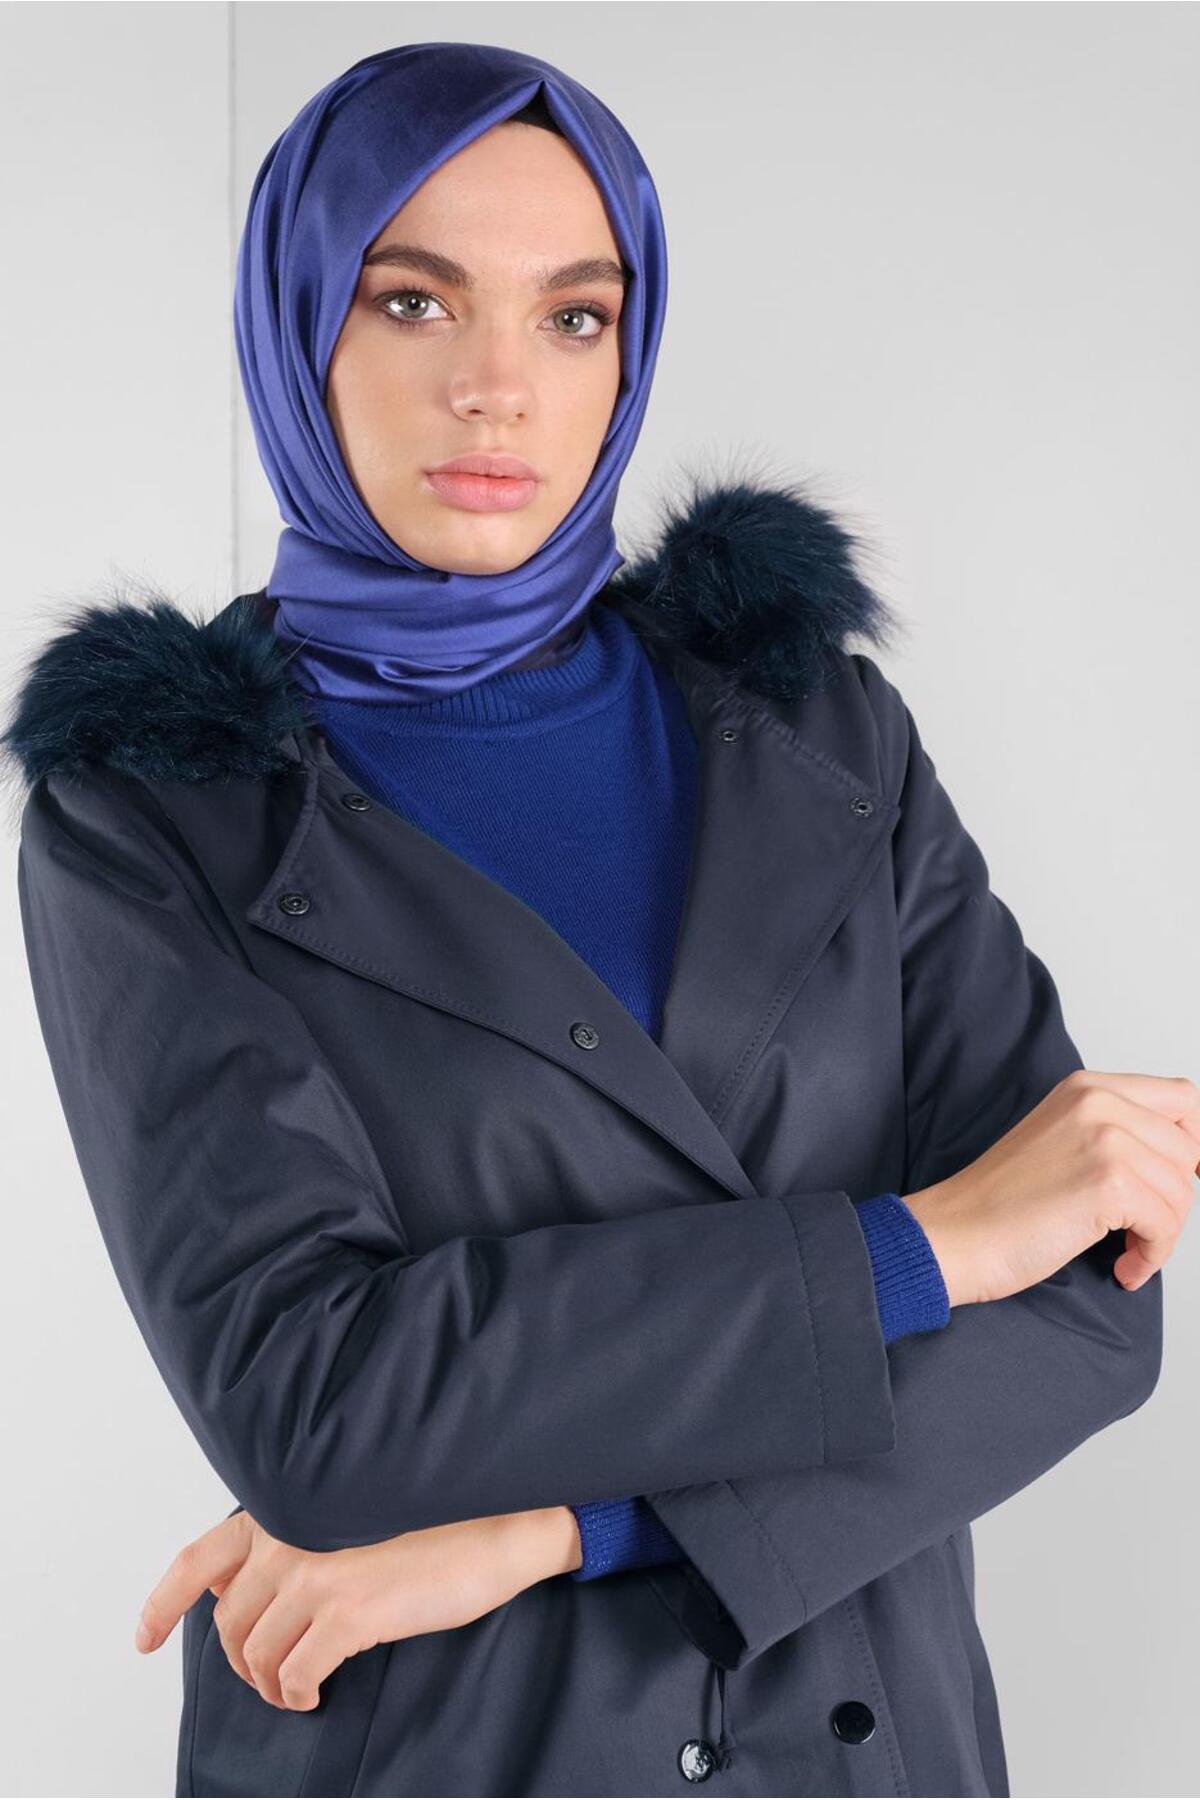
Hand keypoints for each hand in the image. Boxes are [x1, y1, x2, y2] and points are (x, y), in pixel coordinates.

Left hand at [135, 1503, 582, 1710]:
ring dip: (271, 1683)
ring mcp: (316, 1573)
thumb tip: (236, 1589)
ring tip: (297, 1688)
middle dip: (242, 1661)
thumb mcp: (348, 1519)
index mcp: (285, 1508)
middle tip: (269, 1678)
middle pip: (229, 1623)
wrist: (494, 1525)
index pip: (198, 1558)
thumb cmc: (431, 1521)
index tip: (145, 1638)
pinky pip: (296, 1673)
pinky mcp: (349, 1611)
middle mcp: (290, 1536)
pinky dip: (298, 1692)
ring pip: (258, 1654)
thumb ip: (293, 1541)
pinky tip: (316, 1693)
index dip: (162, 1603)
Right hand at [905, 1069, 1198, 1306]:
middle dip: (1172, 1200)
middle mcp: (1099, 1102)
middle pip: (1188, 1152)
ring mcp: (1105, 1139)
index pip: (1184, 1099)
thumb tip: (1186, 1159)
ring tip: (1125, 1250)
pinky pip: (1166, 1226)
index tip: (1174, 1181)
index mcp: (1088, 1087)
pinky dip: (1151, 1256)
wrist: (953, 1235)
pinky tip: (1122, 1267)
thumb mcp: (1062, 1141)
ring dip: (1161, 1235)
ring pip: (1182, 1193)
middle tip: (1138, 1227)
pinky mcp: (1108, 1182)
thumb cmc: (999, 1204)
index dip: (1191, 1145)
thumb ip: (1117, 1134)